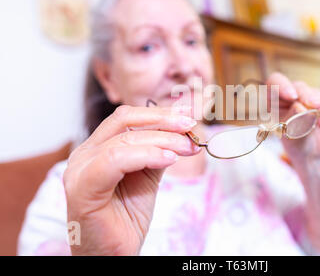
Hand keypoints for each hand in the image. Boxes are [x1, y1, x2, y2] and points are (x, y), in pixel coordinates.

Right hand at [63, 105, 199, 254]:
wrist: (113, 254)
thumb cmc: (126, 218)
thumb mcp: (147, 176)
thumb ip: (158, 151)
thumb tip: (182, 130)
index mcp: (96, 148)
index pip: (127, 117)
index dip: (159, 113)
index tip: (188, 118)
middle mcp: (84, 154)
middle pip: (125, 120)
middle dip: (163, 120)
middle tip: (191, 127)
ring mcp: (80, 170)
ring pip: (125, 139)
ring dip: (163, 140)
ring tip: (186, 148)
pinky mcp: (83, 189)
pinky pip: (116, 160)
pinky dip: (147, 155)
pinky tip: (169, 160)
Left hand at [266, 72, 319, 161]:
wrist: (313, 152)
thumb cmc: (296, 143)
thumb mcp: (291, 135)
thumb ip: (295, 121)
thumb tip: (303, 109)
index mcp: (274, 101)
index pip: (274, 83)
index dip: (282, 86)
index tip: (292, 96)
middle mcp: (290, 95)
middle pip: (298, 87)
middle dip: (307, 96)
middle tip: (315, 106)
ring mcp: (308, 95)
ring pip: (315, 93)